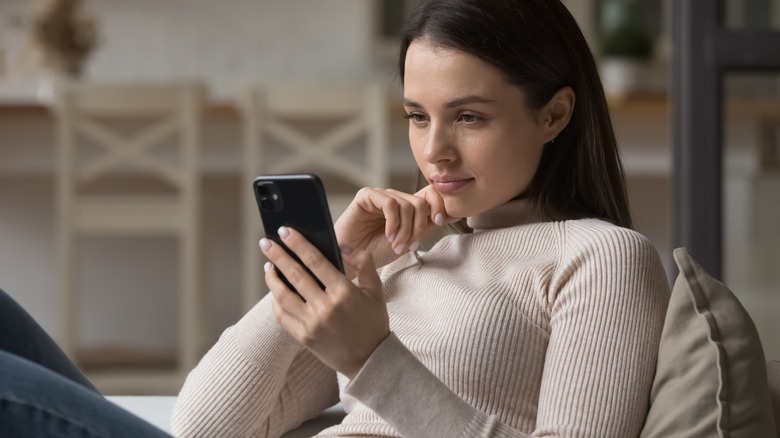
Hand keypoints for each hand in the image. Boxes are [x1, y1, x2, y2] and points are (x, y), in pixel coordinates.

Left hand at [260, 226, 388, 378]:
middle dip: (278, 255)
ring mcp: (312, 324)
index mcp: (344, 292)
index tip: (285, 231)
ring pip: (283, 295)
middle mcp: (325, 307)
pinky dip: (276, 300)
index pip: (315, 261)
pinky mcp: (303, 337)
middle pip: (294, 274)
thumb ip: (363, 263)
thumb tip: (341, 246)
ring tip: (268, 265)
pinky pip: (282, 315)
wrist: (369, 360)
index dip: (298, 244)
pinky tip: (276, 289)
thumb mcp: (375, 289)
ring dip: (272, 277)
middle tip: (266, 242)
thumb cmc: (373, 322)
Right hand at [334, 185, 457, 269]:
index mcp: (406, 206)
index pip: (430, 194)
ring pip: (406, 204)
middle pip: (420, 202)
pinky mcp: (366, 196)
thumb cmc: (376, 252)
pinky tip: (388, 235)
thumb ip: (427, 226)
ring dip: (405, 229)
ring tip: (396, 244)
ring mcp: (380, 196)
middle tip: (409, 245)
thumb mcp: (408, 240)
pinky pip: (390, 203)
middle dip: (418, 227)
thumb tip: (454, 213)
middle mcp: (394, 198)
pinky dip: (393, 222)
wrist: (352, 261)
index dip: (439, 205)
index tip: (439, 221)